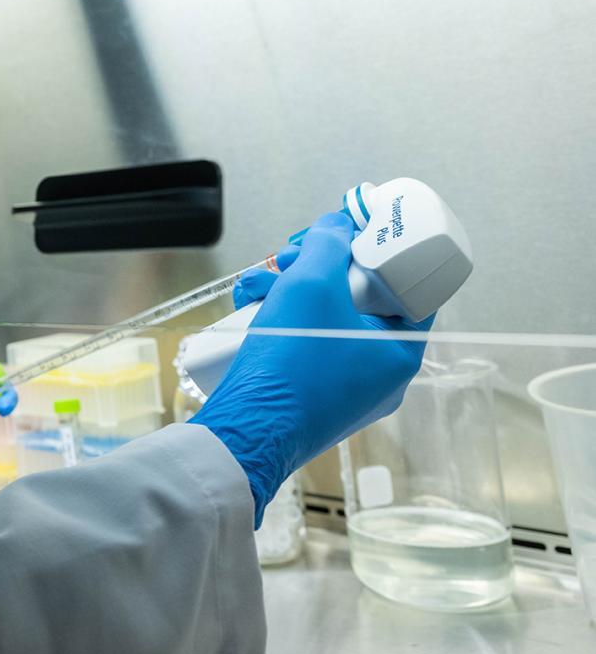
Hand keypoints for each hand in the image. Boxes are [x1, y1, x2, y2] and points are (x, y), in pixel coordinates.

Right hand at [191, 212, 431, 523]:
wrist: (247, 430)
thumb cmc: (291, 363)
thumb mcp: (312, 284)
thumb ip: (329, 244)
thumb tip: (339, 224)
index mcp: (401, 351)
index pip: (407, 285)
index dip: (377, 251)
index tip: (347, 233)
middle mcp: (380, 373)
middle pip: (358, 298)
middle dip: (318, 268)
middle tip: (291, 256)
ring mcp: (347, 388)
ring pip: (326, 318)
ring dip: (290, 290)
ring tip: (256, 283)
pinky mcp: (313, 395)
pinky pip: (307, 344)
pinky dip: (282, 320)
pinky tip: (252, 307)